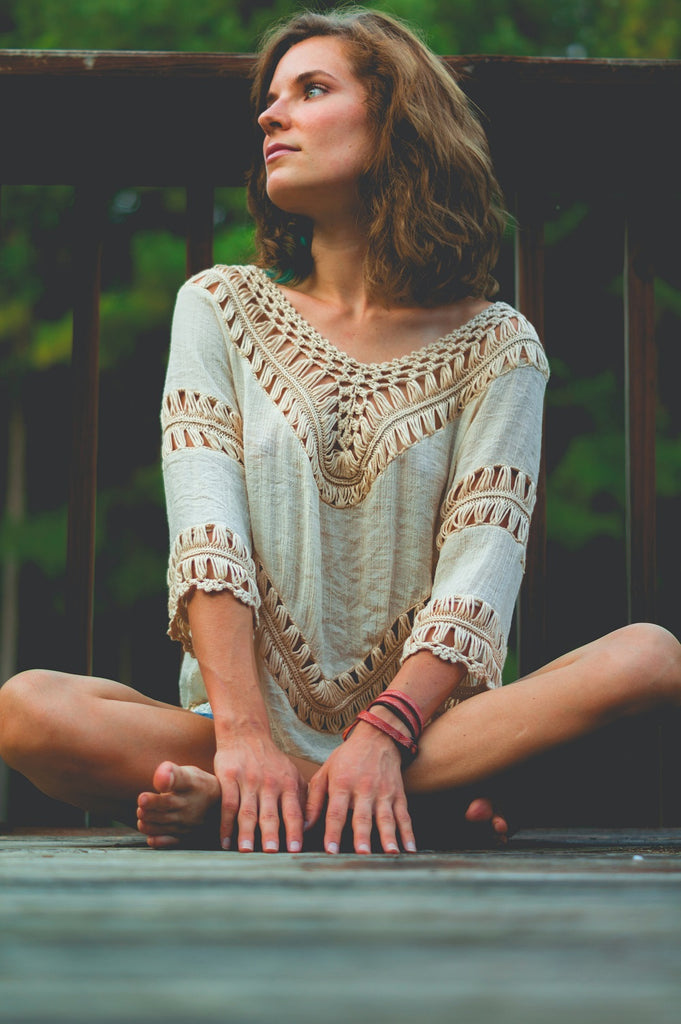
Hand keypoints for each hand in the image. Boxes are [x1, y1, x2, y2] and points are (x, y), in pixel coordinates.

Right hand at [214, 732, 306, 852]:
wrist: (246, 733)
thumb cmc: (271, 760)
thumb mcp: (291, 774)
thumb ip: (301, 798)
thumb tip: (310, 827)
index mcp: (287, 783)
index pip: (293, 811)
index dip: (294, 831)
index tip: (295, 850)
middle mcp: (269, 783)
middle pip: (270, 813)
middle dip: (271, 834)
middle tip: (272, 853)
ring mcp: (248, 780)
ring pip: (248, 811)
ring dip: (246, 833)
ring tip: (246, 851)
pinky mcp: (229, 777)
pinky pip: (228, 805)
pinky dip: (226, 825)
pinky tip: (225, 842)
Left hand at [305, 721, 416, 854]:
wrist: (377, 737)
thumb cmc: (347, 758)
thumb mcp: (325, 772)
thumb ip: (314, 801)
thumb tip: (303, 827)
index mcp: (342, 783)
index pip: (336, 811)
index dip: (333, 832)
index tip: (331, 850)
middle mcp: (364, 788)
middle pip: (362, 816)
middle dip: (362, 836)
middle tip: (362, 854)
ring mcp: (383, 792)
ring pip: (386, 817)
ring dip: (388, 836)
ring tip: (390, 853)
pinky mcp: (399, 794)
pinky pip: (404, 816)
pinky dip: (408, 833)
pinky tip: (410, 849)